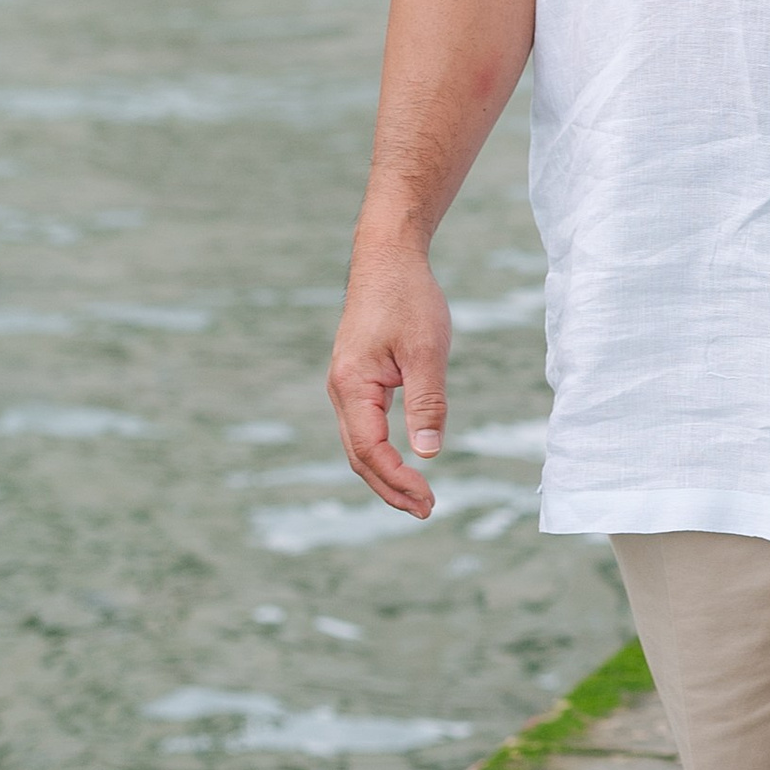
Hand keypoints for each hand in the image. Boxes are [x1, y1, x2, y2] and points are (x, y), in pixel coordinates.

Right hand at [327, 237, 453, 518]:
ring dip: (386, 474)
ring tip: (417, 497)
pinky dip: (382, 452)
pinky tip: (404, 462)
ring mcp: (346, 386)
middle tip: (426, 509)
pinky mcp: (358, 380)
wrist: (388, 259)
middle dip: (390, 488)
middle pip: (359, 456)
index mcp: (352, 386)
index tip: (428, 499)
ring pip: (359, 445)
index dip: (399, 479)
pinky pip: (364, 428)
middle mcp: (341, 391)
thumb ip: (427, 402)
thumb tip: (428, 454)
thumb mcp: (426, 351)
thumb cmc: (408, 298)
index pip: (371, 451)